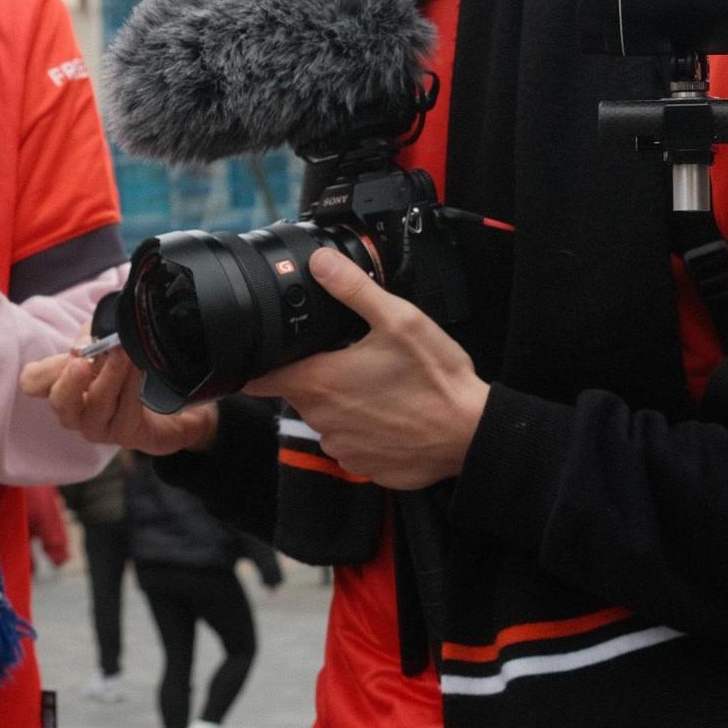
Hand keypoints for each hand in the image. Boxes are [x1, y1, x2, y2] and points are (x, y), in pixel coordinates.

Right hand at [20, 340, 218, 456]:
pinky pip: (126, 412)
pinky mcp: (122, 435)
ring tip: (124, 354)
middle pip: (61, 401)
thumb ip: (89, 336)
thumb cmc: (122, 367)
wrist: (162, 402)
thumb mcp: (103, 342)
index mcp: (60, 384)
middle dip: (71, 381)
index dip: (39, 374)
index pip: (33, 382)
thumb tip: (82, 345)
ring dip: (111, 377)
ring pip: (98, 405)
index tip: (64, 358)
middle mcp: (72, 410)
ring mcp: (96, 427)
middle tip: (82, 361)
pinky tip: (140, 372)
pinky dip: (132, 389)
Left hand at [243, 249, 488, 489]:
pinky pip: (351, 442)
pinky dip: (364, 429)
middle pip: (297, 393)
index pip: (257, 379)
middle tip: (353, 360)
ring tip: (378, 387)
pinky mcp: (363, 465)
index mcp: (319, 383)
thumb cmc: (436, 378)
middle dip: (316, 376)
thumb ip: (353, 289)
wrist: (470, 433)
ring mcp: (341, 448)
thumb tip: (320, 262)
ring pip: (326, 418)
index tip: (267, 354)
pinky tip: (391, 413)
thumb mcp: (398, 320)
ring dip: (341, 404)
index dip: (257, 364)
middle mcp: (321, 421)